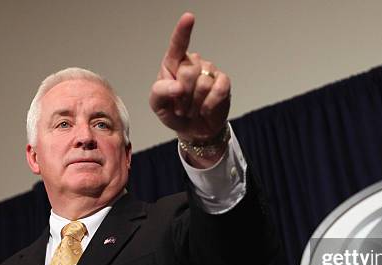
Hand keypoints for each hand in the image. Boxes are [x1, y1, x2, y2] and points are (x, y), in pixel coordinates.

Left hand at [149, 13, 230, 146]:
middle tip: (181, 108)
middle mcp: (192, 62)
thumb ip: (160, 92)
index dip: (183, 31)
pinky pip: (219, 89)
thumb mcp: (158, 105)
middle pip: (188, 72)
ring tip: (192, 110)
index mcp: (173, 63)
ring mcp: (209, 71)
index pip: (178, 44)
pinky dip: (210, 104)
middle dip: (183, 96)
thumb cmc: (173, 112)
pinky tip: (205, 109)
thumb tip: (177, 87)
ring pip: (203, 83)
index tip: (189, 17)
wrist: (194, 129)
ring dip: (195, 103)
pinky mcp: (223, 83)